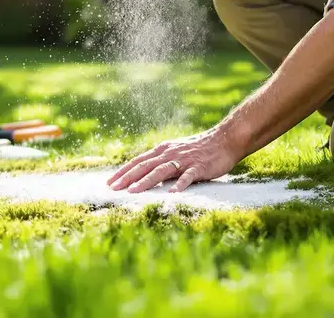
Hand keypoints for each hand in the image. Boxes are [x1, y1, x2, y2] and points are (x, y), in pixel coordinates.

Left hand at [106, 129, 241, 193]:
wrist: (223, 140)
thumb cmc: (199, 149)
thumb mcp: (175, 152)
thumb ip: (161, 162)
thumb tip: (145, 175)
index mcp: (162, 150)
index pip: (138, 161)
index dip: (123, 172)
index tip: (109, 182)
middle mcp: (170, 154)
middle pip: (145, 166)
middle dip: (127, 178)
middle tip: (113, 189)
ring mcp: (184, 160)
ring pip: (161, 171)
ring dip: (146, 181)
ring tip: (133, 192)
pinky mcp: (199, 167)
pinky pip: (187, 177)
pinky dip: (179, 184)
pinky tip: (172, 193)